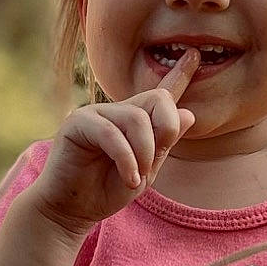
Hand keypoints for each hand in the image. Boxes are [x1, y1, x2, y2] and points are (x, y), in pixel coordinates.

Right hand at [29, 50, 198, 235]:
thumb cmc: (105, 191)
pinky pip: (111, 133)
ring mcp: (96, 113)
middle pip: (157, 99)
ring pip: (136, 118)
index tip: (194, 55)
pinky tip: (129, 178)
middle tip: (154, 163)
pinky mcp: (77, 123)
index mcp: (133, 121)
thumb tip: (189, 114)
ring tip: (137, 178)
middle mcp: (116, 111)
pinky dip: (126, 158)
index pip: (160, 95)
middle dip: (166, 129)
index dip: (180, 75)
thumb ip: (163, 144)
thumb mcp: (145, 171)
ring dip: (144, 152)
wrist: (71, 210)